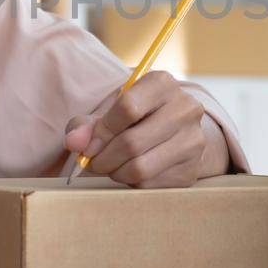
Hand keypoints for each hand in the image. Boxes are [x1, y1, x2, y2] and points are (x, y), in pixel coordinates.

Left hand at [63, 70, 209, 188]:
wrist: (171, 134)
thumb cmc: (133, 119)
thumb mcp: (107, 112)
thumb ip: (85, 125)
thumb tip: (74, 142)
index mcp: (162, 83)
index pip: (128, 106)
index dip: (102, 131)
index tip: (88, 145)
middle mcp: (186, 108)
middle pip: (132, 142)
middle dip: (104, 158)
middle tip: (93, 163)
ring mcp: (194, 140)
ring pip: (140, 167)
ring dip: (116, 172)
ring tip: (111, 166)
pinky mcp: (192, 169)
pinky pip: (150, 184)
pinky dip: (132, 182)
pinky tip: (131, 171)